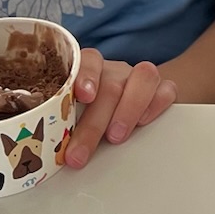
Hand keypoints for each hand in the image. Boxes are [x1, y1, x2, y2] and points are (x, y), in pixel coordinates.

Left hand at [64, 48, 175, 167]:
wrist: (124, 109)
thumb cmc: (90, 117)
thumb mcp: (72, 118)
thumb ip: (63, 125)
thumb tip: (48, 153)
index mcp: (89, 71)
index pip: (88, 60)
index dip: (86, 75)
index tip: (83, 96)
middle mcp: (114, 71)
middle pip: (111, 85)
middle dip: (94, 124)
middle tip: (79, 153)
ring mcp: (139, 77)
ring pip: (143, 78)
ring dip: (128, 109)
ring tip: (115, 137)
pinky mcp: (162, 89)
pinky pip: (166, 89)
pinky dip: (155, 105)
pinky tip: (143, 122)